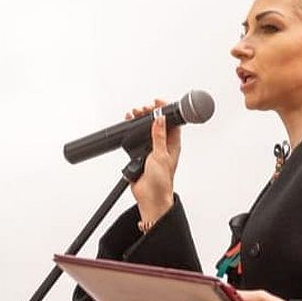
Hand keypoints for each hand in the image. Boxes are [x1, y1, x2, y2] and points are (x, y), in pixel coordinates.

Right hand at [125, 98, 180, 224]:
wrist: (150, 198)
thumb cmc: (161, 182)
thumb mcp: (160, 156)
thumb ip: (158, 137)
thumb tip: (160, 119)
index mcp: (173, 144)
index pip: (171, 122)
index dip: (165, 110)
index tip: (157, 102)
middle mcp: (163, 146)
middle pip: (156, 124)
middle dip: (149, 114)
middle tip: (141, 110)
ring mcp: (151, 150)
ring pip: (145, 131)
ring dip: (139, 122)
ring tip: (133, 115)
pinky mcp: (140, 155)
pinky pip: (136, 141)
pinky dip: (131, 132)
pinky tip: (128, 127)